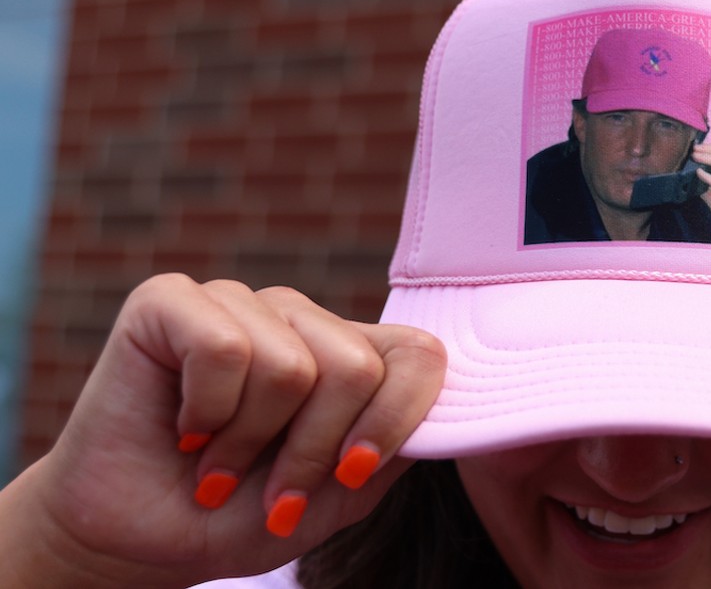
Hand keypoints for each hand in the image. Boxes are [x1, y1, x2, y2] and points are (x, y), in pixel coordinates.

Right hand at [0, 274, 444, 587]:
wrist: (135, 542)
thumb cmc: (236, 515)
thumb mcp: (334, 499)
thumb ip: (392, 450)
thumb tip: (444, 414)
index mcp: (348, 353)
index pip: (418, 353)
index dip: (396, 421)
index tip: (350, 474)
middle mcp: (299, 319)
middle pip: (357, 367)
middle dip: (311, 451)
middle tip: (267, 488)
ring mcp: (238, 302)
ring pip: (291, 366)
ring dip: (248, 443)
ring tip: (216, 462)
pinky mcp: (171, 300)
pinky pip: (225, 350)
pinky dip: (205, 412)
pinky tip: (183, 428)